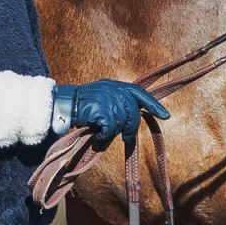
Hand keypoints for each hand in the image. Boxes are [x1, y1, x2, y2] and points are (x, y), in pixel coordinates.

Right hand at [51, 80, 169, 141]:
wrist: (59, 106)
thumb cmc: (78, 107)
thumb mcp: (100, 99)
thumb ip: (116, 104)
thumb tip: (131, 120)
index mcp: (114, 85)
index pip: (139, 92)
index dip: (153, 104)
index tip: (165, 115)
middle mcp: (112, 89)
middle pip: (133, 112)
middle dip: (132, 128)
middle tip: (127, 139)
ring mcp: (107, 98)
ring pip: (122, 122)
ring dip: (113, 132)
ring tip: (100, 133)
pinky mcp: (101, 110)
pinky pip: (111, 128)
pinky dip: (104, 136)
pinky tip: (95, 135)